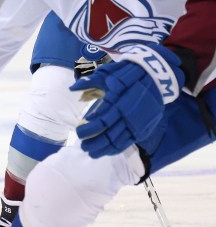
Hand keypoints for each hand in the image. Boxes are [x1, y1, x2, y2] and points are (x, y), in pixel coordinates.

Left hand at [71, 43, 182, 157]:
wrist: (155, 76)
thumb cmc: (127, 74)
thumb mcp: (108, 73)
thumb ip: (89, 82)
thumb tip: (71, 89)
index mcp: (119, 100)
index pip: (102, 119)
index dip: (89, 128)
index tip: (78, 132)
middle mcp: (129, 113)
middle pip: (109, 133)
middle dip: (94, 142)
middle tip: (82, 145)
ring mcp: (138, 122)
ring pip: (119, 140)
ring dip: (103, 148)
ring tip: (90, 152)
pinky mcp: (144, 127)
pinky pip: (129, 142)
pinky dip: (116, 148)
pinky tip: (106, 151)